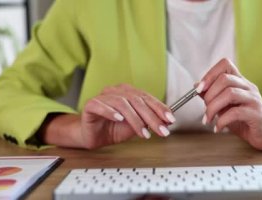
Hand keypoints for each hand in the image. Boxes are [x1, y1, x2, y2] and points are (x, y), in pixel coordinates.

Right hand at [39, 84, 174, 148]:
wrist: (93, 136)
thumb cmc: (113, 129)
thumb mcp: (135, 127)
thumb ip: (147, 122)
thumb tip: (166, 122)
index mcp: (129, 93)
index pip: (147, 98)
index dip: (160, 108)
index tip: (170, 120)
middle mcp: (117, 92)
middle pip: (137, 100)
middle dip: (152, 117)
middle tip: (161, 130)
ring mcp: (103, 96)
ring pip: (122, 103)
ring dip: (135, 120)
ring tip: (143, 133)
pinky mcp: (91, 104)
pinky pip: (101, 105)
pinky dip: (111, 112)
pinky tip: (119, 119)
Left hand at [197, 59, 261, 149]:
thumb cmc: (243, 120)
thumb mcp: (224, 107)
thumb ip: (212, 96)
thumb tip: (197, 85)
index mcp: (240, 82)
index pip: (225, 64)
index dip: (210, 74)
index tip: (198, 89)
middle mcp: (248, 87)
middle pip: (225, 79)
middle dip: (209, 94)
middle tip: (205, 110)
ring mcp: (254, 99)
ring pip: (230, 93)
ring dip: (213, 107)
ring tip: (208, 119)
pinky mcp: (257, 114)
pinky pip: (236, 112)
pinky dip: (222, 121)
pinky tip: (218, 128)